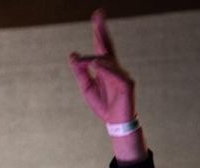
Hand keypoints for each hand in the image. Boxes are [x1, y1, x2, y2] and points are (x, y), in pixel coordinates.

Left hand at [69, 9, 147, 163]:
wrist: (114, 122)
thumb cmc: (103, 104)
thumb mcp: (86, 87)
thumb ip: (80, 72)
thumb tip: (73, 55)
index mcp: (105, 68)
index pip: (101, 46)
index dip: (99, 31)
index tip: (97, 15)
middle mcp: (115, 68)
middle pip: (107, 46)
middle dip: (101, 30)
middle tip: (98, 14)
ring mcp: (122, 75)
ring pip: (106, 61)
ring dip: (92, 59)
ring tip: (81, 61)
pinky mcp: (126, 85)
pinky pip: (114, 74)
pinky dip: (104, 69)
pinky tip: (96, 64)